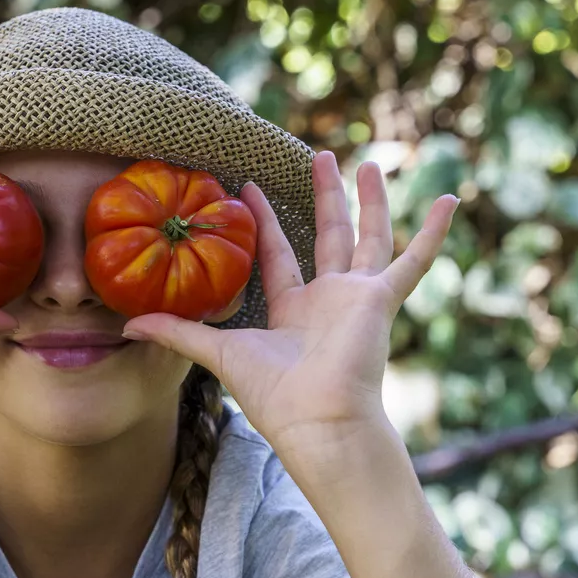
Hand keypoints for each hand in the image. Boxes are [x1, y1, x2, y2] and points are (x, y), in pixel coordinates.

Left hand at [120, 151, 458, 458]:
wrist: (317, 422)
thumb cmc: (272, 396)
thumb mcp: (217, 353)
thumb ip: (177, 334)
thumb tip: (126, 326)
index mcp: (292, 310)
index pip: (278, 254)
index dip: (265, 221)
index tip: (250, 186)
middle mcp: (328, 300)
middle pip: (327, 236)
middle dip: (324, 197)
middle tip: (320, 155)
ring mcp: (358, 298)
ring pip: (368, 237)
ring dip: (370, 201)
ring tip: (369, 163)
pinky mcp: (381, 300)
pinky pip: (413, 260)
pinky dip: (433, 233)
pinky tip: (451, 200)